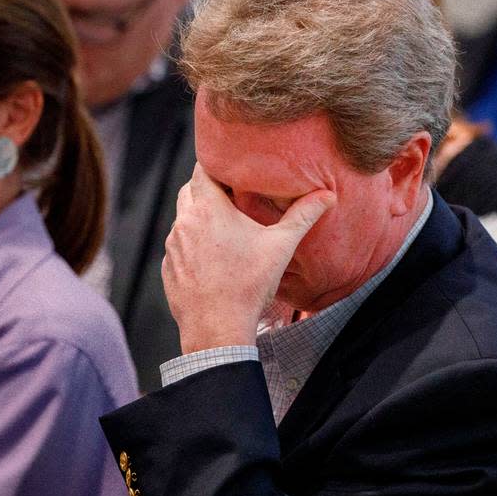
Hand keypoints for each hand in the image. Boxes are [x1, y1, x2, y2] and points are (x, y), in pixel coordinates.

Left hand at [162, 164, 335, 353]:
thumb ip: (302, 215)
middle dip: (209, 190)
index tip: (233, 169)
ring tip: (225, 230)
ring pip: (184, 220)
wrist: (217, 330)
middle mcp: (183, 223)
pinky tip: (213, 260)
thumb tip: (327, 195)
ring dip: (200, 219)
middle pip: (190, 191)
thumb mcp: (280, 246)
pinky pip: (179, 247)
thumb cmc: (248, 285)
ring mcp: (172, 247)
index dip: (217, 165)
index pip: (202, 169)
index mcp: (207, 208)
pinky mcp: (168, 269)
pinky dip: (192, 246)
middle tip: (233, 197)